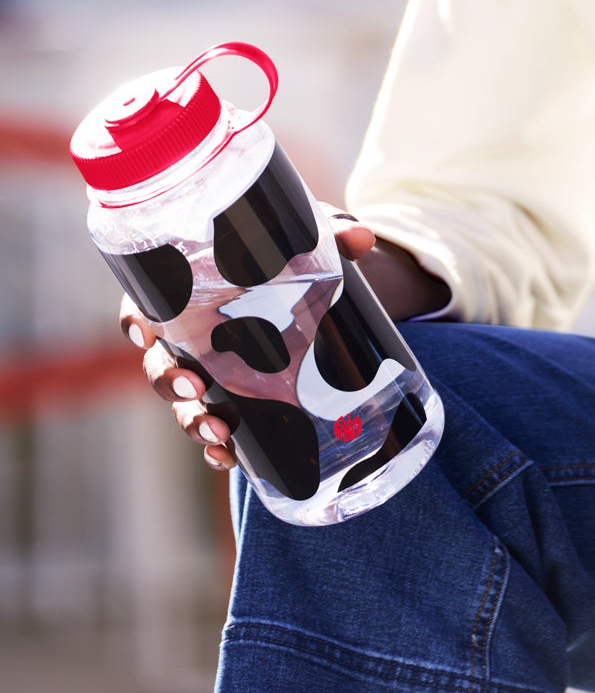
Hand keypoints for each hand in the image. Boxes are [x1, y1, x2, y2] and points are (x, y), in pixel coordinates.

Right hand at [119, 212, 378, 470]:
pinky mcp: (238, 396)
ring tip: (218, 433)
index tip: (144, 331)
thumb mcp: (312, 239)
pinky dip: (217, 447)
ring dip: (192, 420)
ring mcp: (211, 369)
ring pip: (185, 399)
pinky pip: (216, 426)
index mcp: (193, 287)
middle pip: (159, 360)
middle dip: (167, 379)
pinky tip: (229, 457)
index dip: (135, 319)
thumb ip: (334, 235)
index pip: (146, 302)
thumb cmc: (297, 255)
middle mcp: (192, 332)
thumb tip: (361, 240)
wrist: (328, 287)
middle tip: (192, 385)